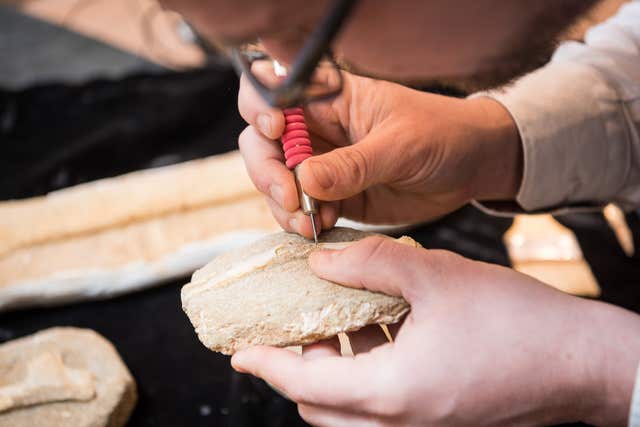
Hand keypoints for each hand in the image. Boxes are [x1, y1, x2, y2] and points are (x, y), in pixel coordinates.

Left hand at [232, 237, 639, 425]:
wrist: (582, 360)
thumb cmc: (517, 321)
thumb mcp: (436, 276)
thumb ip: (371, 263)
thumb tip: (322, 260)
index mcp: (393, 391)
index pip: (306, 387)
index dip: (267, 367)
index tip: (240, 354)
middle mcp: (402, 420)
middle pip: (322, 408)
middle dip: (296, 371)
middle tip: (289, 330)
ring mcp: (422, 423)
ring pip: (351, 408)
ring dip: (333, 370)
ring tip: (333, 322)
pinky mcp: (439, 414)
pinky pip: (383, 403)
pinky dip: (366, 371)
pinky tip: (378, 328)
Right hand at [238, 66, 521, 238]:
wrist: (471, 168)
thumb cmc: (441, 136)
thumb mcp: (401, 146)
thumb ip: (354, 164)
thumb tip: (304, 179)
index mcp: (331, 99)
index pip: (274, 91)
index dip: (260, 107)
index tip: (277, 130)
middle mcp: (318, 131)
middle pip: (262, 144)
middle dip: (267, 171)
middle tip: (291, 198)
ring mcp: (322, 166)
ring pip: (275, 182)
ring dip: (282, 206)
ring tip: (311, 222)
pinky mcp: (332, 197)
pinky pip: (299, 211)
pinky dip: (301, 222)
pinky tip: (323, 227)